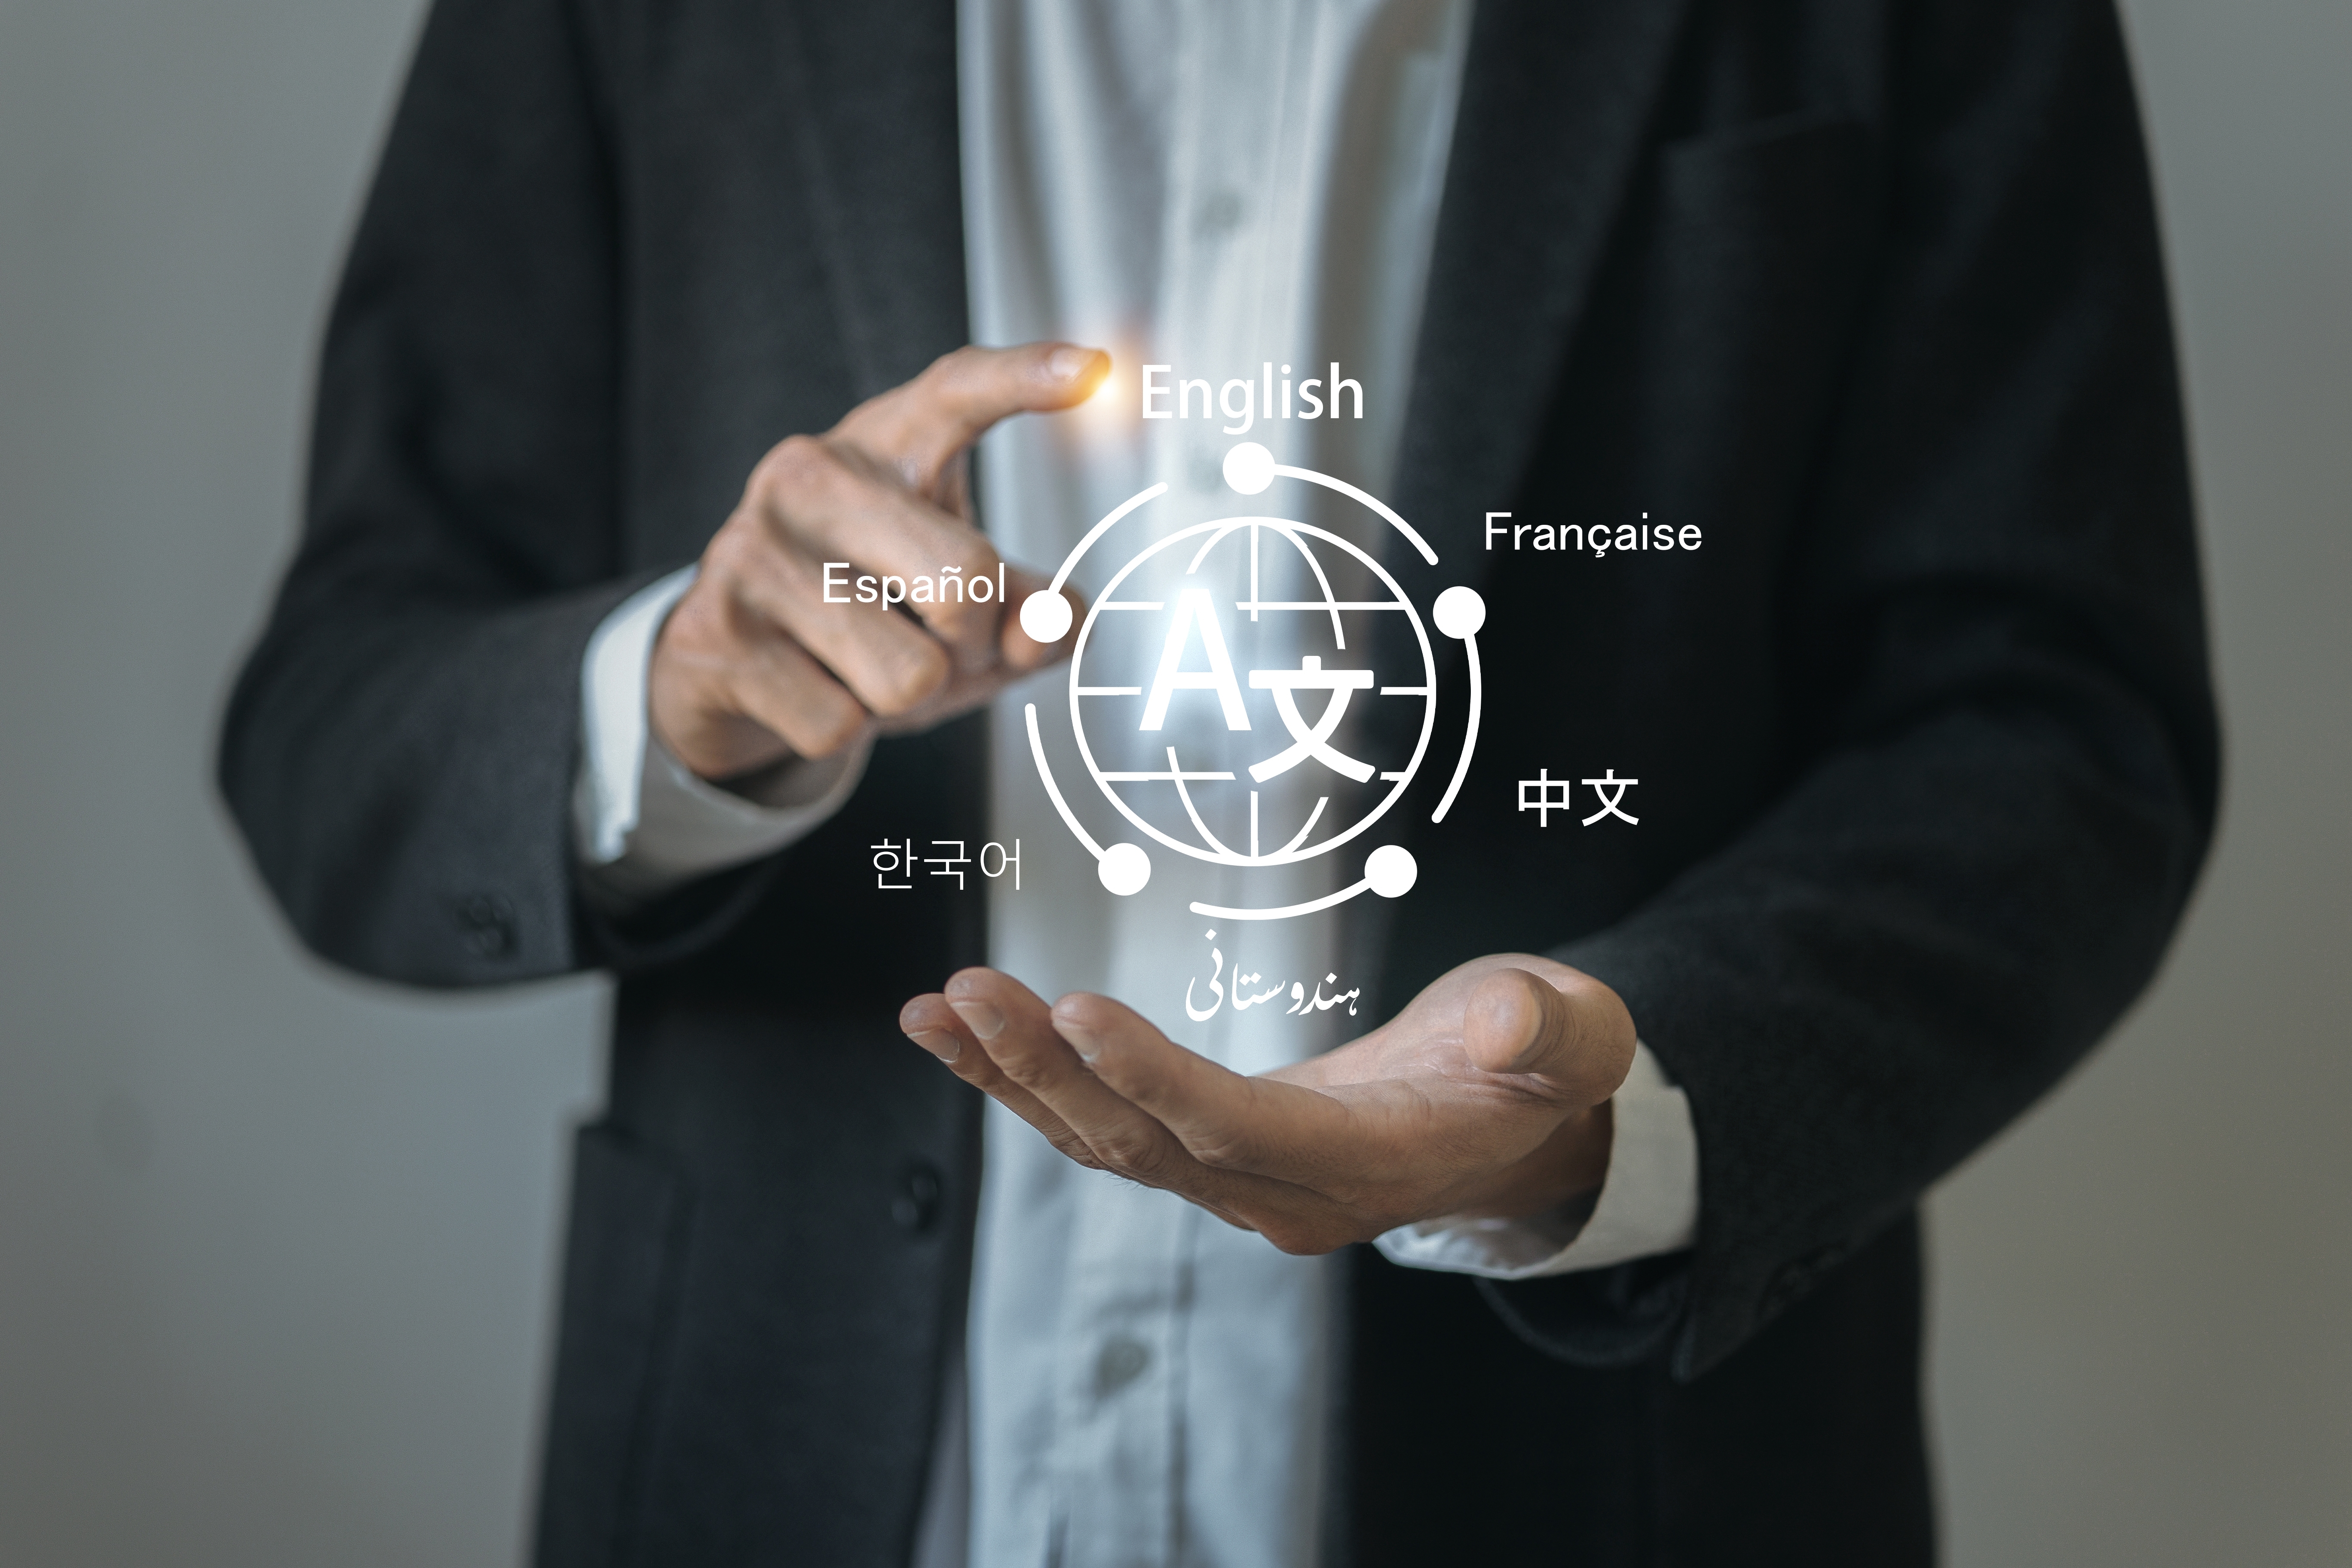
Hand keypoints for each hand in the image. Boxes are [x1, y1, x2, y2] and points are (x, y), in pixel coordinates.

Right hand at [650, 342, 1107, 780]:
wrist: (721, 665)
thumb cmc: (869, 618)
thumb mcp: (966, 612)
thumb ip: (1033, 613)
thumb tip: (1048, 631)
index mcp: (885, 446)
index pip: (959, 393)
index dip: (1026, 379)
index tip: (1096, 369)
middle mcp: (809, 476)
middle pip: (969, 582)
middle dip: (972, 648)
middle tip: (932, 646)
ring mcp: (751, 548)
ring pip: (908, 676)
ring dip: (905, 701)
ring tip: (859, 670)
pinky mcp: (712, 631)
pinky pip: (839, 726)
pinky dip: (839, 731)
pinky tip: (803, 690)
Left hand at [897, 955, 1635, 1253]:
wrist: (1510, 1127)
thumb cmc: (1538, 1066)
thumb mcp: (1575, 1036)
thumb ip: (1550, 1032)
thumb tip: (1511, 1016)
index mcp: (1370, 1163)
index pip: (1244, 1130)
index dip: (1158, 1081)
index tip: (1078, 1013)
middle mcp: (1285, 1193)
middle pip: (1148, 1143)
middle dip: (1050, 1071)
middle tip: (969, 994)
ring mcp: (1237, 1182)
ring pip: (1107, 1141)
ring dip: (1016, 1077)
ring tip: (937, 1010)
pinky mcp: (1206, 1153)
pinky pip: (1103, 1124)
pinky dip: (1031, 1079)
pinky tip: (965, 1031)